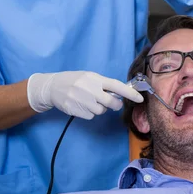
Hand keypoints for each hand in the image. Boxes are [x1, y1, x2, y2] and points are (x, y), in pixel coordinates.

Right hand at [27, 71, 143, 118]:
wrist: (53, 87)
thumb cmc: (74, 80)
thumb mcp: (89, 77)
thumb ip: (103, 84)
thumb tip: (119, 93)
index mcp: (95, 79)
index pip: (116, 86)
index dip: (130, 93)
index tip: (140, 98)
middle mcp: (90, 89)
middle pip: (111, 103)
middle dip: (115, 104)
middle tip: (113, 103)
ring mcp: (83, 101)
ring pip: (101, 111)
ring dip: (99, 108)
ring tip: (89, 100)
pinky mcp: (76, 110)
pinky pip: (91, 116)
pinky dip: (89, 112)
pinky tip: (82, 105)